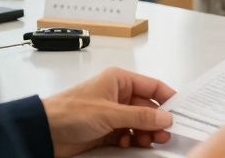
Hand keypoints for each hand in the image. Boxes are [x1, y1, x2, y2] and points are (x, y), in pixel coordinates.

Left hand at [41, 67, 175, 156]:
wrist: (43, 132)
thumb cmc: (70, 112)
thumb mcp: (110, 113)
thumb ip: (140, 117)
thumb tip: (166, 117)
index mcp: (120, 80)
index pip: (152, 87)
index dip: (168, 99)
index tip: (180, 113)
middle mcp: (118, 95)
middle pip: (147, 108)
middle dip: (157, 121)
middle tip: (165, 134)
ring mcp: (112, 113)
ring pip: (138, 123)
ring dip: (145, 133)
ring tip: (150, 141)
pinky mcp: (105, 130)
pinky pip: (127, 135)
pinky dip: (131, 140)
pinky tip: (128, 144)